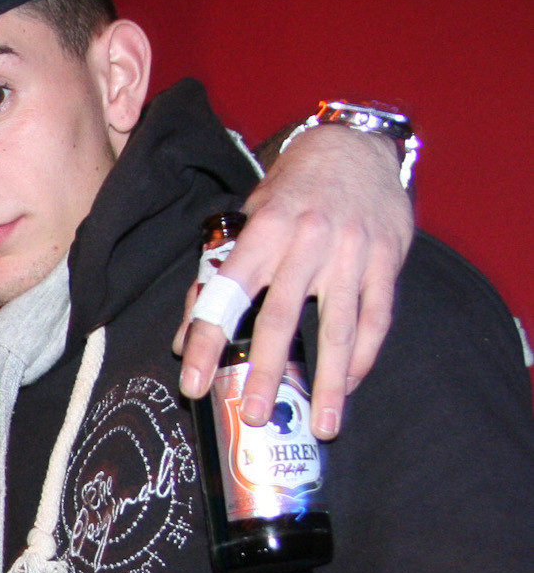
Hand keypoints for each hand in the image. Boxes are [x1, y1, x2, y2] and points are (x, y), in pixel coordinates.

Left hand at [174, 121, 410, 439]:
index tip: (194, 384)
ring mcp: (351, 253)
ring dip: (329, 382)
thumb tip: (186, 337)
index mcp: (262, 233)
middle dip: (268, 374)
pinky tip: (348, 387)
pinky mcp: (387, 259)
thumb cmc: (290, 192)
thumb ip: (217, 276)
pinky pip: (376, 318)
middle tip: (258, 416)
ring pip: (339, 328)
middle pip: (282, 319)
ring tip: (323, 425)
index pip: (225, 296)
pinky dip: (363, 357)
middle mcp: (307, 243)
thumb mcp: (246, 220)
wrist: (355, 147)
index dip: (207, 342)